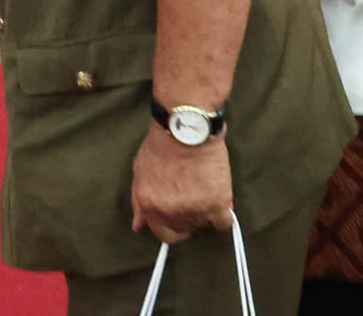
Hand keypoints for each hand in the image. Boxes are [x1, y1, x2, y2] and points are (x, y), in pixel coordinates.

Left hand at [130, 126, 233, 244]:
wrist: (187, 128)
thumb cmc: (162, 145)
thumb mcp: (140, 172)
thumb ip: (139, 202)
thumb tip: (139, 226)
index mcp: (150, 206)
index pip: (163, 234)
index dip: (172, 226)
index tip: (178, 218)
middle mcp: (171, 213)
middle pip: (184, 231)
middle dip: (187, 218)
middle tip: (191, 197)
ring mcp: (195, 210)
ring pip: (203, 225)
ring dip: (204, 212)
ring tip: (203, 188)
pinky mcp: (217, 203)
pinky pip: (223, 223)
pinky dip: (223, 214)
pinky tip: (220, 201)